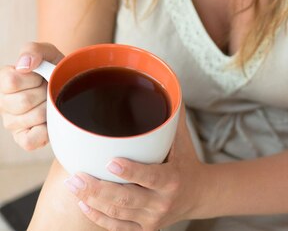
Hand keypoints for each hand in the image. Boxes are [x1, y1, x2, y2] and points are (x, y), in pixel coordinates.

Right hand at [0, 42, 63, 150]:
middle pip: (24, 101)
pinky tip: (49, 120)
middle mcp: (4, 103)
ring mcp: (12, 122)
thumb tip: (24, 65)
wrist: (68, 84)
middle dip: (44, 93)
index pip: (11, 81)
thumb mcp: (47, 52)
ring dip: (48, 108)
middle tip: (48, 89)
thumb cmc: (53, 69)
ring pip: (32, 118)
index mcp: (5, 80)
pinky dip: (45, 131)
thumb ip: (33, 50)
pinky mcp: (23, 139)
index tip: (40, 75)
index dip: (32, 78)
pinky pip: (30, 141)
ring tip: (49, 101)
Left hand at [64, 105, 206, 230]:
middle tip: (76, 177)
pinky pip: (116, 227)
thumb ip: (171, 116)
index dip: (130, 172)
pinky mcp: (143, 230)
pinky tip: (83, 203)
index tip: (110, 162)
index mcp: (172, 179)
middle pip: (126, 199)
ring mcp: (151, 220)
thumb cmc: (185, 160)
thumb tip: (166, 85)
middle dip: (98, 189)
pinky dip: (98, 216)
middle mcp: (161, 203)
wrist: (198, 195)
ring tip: (73, 186)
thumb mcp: (183, 139)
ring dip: (92, 200)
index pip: (149, 177)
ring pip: (117, 214)